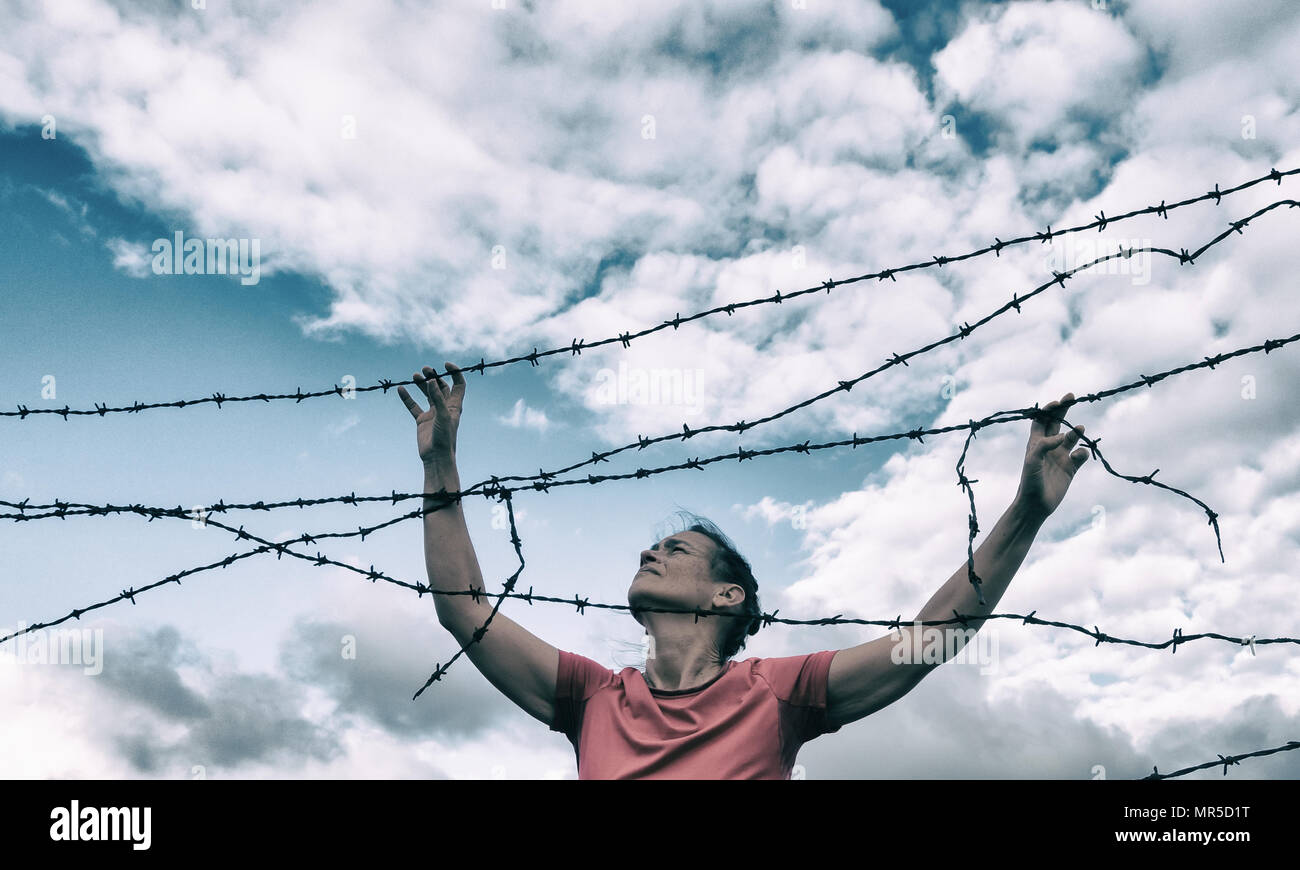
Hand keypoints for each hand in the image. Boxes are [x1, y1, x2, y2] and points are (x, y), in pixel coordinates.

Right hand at [397, 362, 464, 466]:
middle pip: (440, 387)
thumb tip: (432, 381)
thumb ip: (438, 398)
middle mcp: (444, 407)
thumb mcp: (443, 416)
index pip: (459, 384)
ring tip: (414, 375)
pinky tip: (401, 389)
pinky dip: (407, 398)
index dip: (455, 373)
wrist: (436, 457)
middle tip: (424, 369)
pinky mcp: (422, 421)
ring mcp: (433, 413)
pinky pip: (413, 406)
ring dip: (421, 384)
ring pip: (427, 394)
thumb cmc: (445, 438)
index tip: (445, 365)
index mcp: (455, 405)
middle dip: (433, 376)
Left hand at [1016, 391, 1088, 517]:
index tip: (1058, 402)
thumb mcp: (1032, 461)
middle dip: (1063, 410)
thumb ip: (1045, 445)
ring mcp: (1060, 457)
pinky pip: (1080, 456)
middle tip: (1072, 396)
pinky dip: (1083, 452)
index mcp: (1036, 443)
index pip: (1041, 420)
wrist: (1036, 505)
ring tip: (1080, 428)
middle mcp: (1048, 447)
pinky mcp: (1070, 469)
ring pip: (1071, 438)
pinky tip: (1079, 455)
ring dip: (1076, 431)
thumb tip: (1063, 435)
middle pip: (1057, 423)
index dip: (1048, 410)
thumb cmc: (1029, 482)